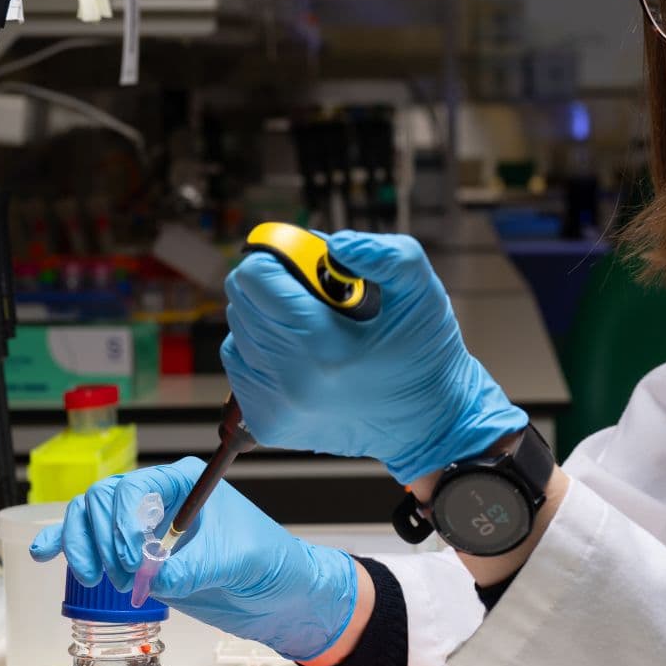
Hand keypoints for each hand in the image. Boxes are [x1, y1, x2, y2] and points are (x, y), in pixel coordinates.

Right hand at [28, 459, 358, 661]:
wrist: (280, 597)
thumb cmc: (271, 565)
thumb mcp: (237, 562)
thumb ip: (193, 567)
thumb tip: (151, 575)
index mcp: (186, 482)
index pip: (136, 487)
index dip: (124, 522)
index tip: (133, 558)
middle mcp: (160, 497)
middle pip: (104, 499)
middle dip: (102, 538)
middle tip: (119, 575)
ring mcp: (144, 525)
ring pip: (90, 518)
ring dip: (83, 546)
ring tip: (99, 578)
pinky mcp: (135, 553)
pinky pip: (91, 541)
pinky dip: (66, 545)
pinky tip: (44, 555)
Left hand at [222, 230, 527, 484]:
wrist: (428, 422)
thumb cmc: (424, 354)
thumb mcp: (420, 291)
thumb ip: (380, 254)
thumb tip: (331, 243)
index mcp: (324, 346)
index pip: (256, 278)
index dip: (276, 256)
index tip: (300, 258)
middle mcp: (291, 381)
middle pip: (242, 300)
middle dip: (274, 283)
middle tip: (314, 291)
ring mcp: (276, 407)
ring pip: (238, 330)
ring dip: (268, 317)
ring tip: (313, 326)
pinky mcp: (268, 422)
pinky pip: (240, 365)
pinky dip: (262, 350)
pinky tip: (300, 353)